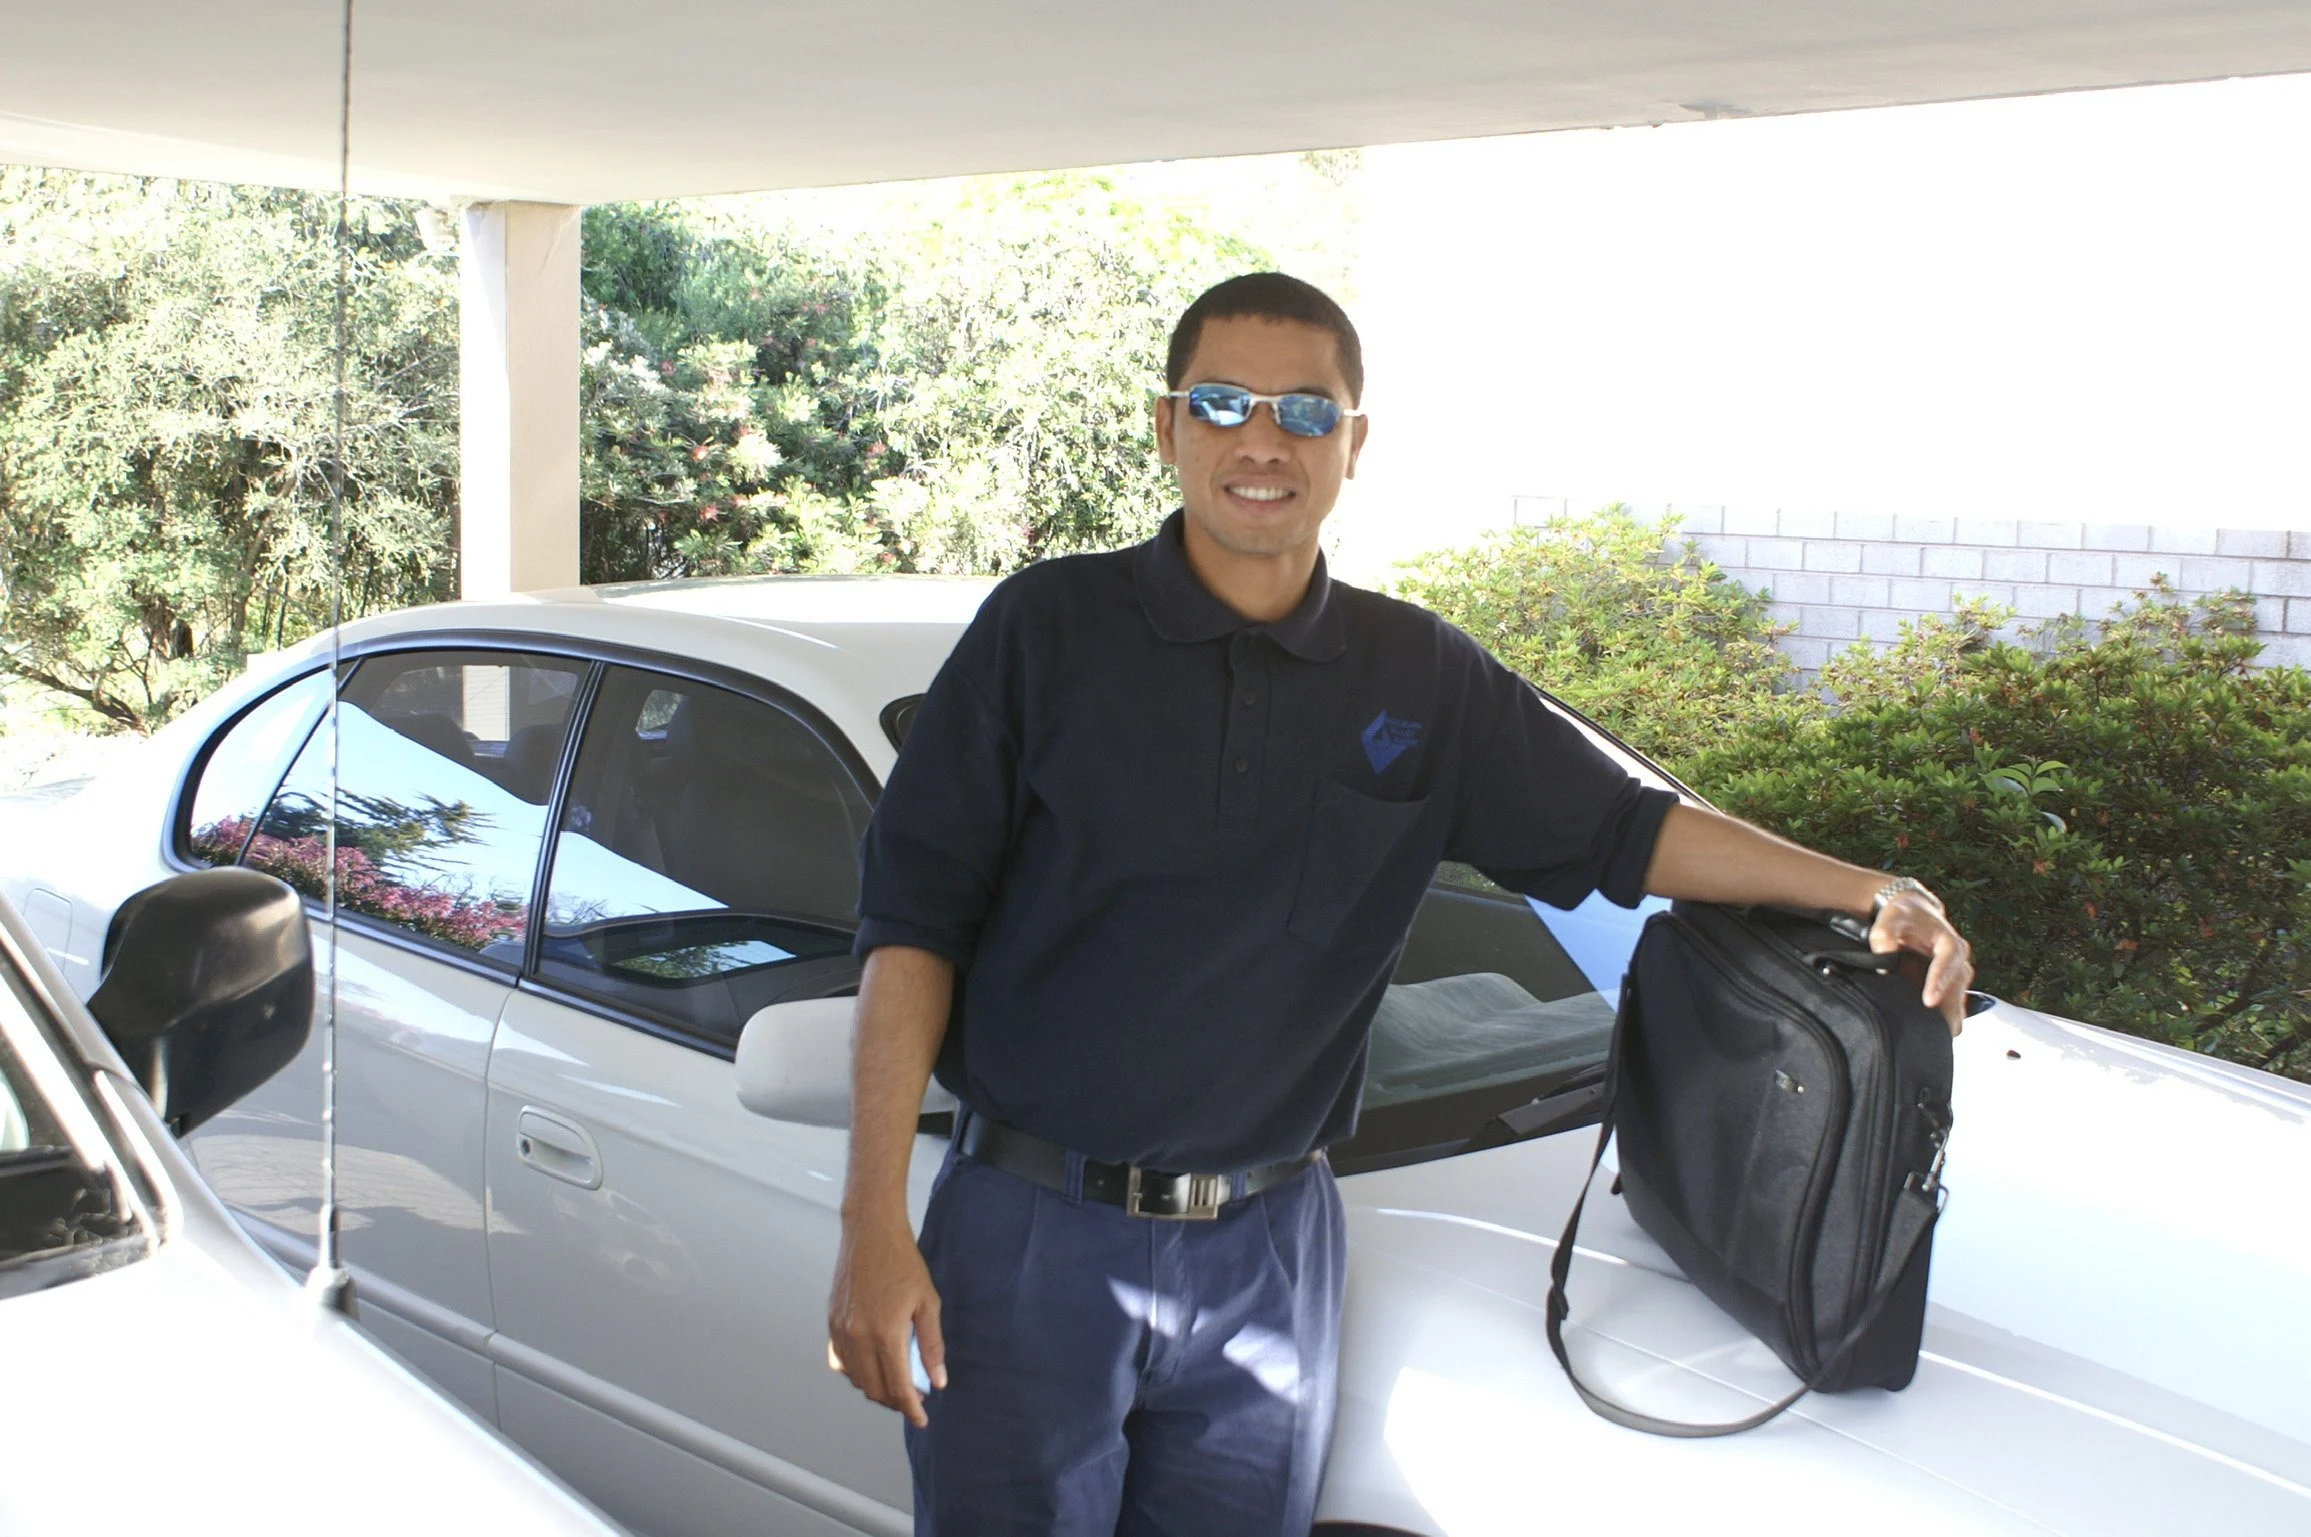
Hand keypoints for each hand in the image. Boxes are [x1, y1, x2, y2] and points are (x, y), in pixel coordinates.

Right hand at [828, 1209, 946, 1427]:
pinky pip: (842, 1362)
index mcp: (886, 1333)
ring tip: (897, 1381)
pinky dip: (858, 1372)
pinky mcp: (832, 1323)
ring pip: (857, 1379)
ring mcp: (841, 1331)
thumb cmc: (904, 1263)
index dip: (911, 1409)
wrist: (870, 1233)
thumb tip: (938, 1381)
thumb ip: (932, 1345)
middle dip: (895, 1401)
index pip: (898, 1388)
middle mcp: (858, 1337)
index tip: (922, 1420)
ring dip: (876, 1388)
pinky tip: (874, 1365)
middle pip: (875, 1390)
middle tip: (914, 1398)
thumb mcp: (928, 1302)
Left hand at [1869, 890, 1972, 1034]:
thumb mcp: (1890, 918)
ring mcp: (1956, 974)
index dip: (1939, 981)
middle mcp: (1958, 960)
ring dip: (1948, 1016)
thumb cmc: (1903, 916)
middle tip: (1935, 1029)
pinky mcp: (1950, 985)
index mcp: (1949, 942)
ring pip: (1958, 999)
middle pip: (1958, 987)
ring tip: (1935, 1036)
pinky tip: (1935, 1033)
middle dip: (1947, 1007)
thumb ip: (1885, 934)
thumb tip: (1884, 953)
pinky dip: (1945, 1018)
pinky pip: (1952, 1005)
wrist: (1913, 914)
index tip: (1929, 1000)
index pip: (1948, 962)